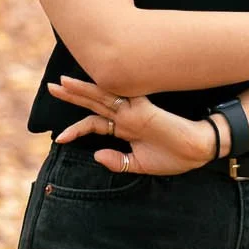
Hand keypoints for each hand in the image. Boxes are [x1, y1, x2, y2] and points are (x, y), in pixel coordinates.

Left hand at [48, 77, 217, 176]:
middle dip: (72, 96)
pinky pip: (121, 97)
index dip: (76, 129)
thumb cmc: (173, 157)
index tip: (58, 138)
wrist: (197, 152)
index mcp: (125, 128)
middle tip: (52, 87)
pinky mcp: (144, 110)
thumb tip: (96, 157)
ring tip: (62, 84)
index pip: (95, 123)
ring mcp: (134, 111)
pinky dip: (105, 92)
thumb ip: (118, 161)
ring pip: (103, 97)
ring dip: (82, 90)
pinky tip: (91, 86)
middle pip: (94, 103)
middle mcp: (127, 116)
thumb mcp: (139, 165)